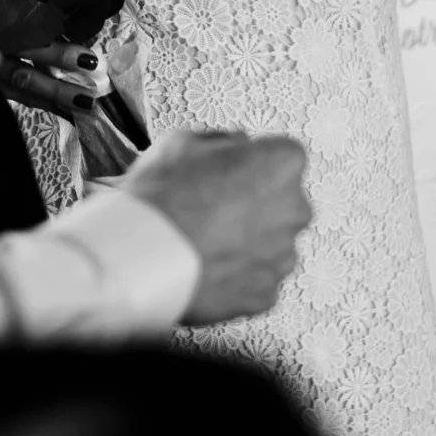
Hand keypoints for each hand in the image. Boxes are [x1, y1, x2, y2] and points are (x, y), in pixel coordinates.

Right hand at [119, 130, 311, 325]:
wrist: (140, 257)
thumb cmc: (162, 191)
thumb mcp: (184, 140)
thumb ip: (224, 142)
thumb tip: (237, 148)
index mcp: (283, 163)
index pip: (282, 157)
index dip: (253, 164)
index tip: (228, 173)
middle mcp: (295, 209)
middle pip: (283, 203)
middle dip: (258, 205)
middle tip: (214, 209)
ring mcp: (282, 256)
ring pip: (272, 244)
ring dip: (249, 242)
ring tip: (205, 243)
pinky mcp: (266, 295)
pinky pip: (257, 280)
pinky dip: (238, 277)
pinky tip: (207, 268)